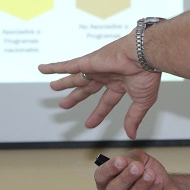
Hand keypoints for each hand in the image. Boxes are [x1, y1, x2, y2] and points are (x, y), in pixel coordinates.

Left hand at [38, 34, 160, 138]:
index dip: (98, 114)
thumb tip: (132, 134)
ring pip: (76, 77)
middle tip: (65, 105)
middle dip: (76, 97)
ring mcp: (96, 68)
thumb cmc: (146, 74)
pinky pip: (67, 65)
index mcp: (120, 83)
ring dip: (64, 83)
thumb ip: (133, 117)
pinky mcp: (87, 62)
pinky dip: (54, 67)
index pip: (106, 101)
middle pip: (87, 89)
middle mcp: (106, 75)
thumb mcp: (141, 101)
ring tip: (53, 87)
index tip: (90, 124)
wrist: (143, 55)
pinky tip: (43, 69)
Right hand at [94, 150, 179, 189]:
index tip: (121, 160)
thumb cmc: (150, 174)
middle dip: (126, 178)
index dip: (109, 169)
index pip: (101, 178)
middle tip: (138, 167)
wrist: (170, 187)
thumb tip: (128, 162)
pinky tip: (158, 182)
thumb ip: (132, 158)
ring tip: (151, 174)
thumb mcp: (140, 159)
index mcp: (108, 184)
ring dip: (141, 185)